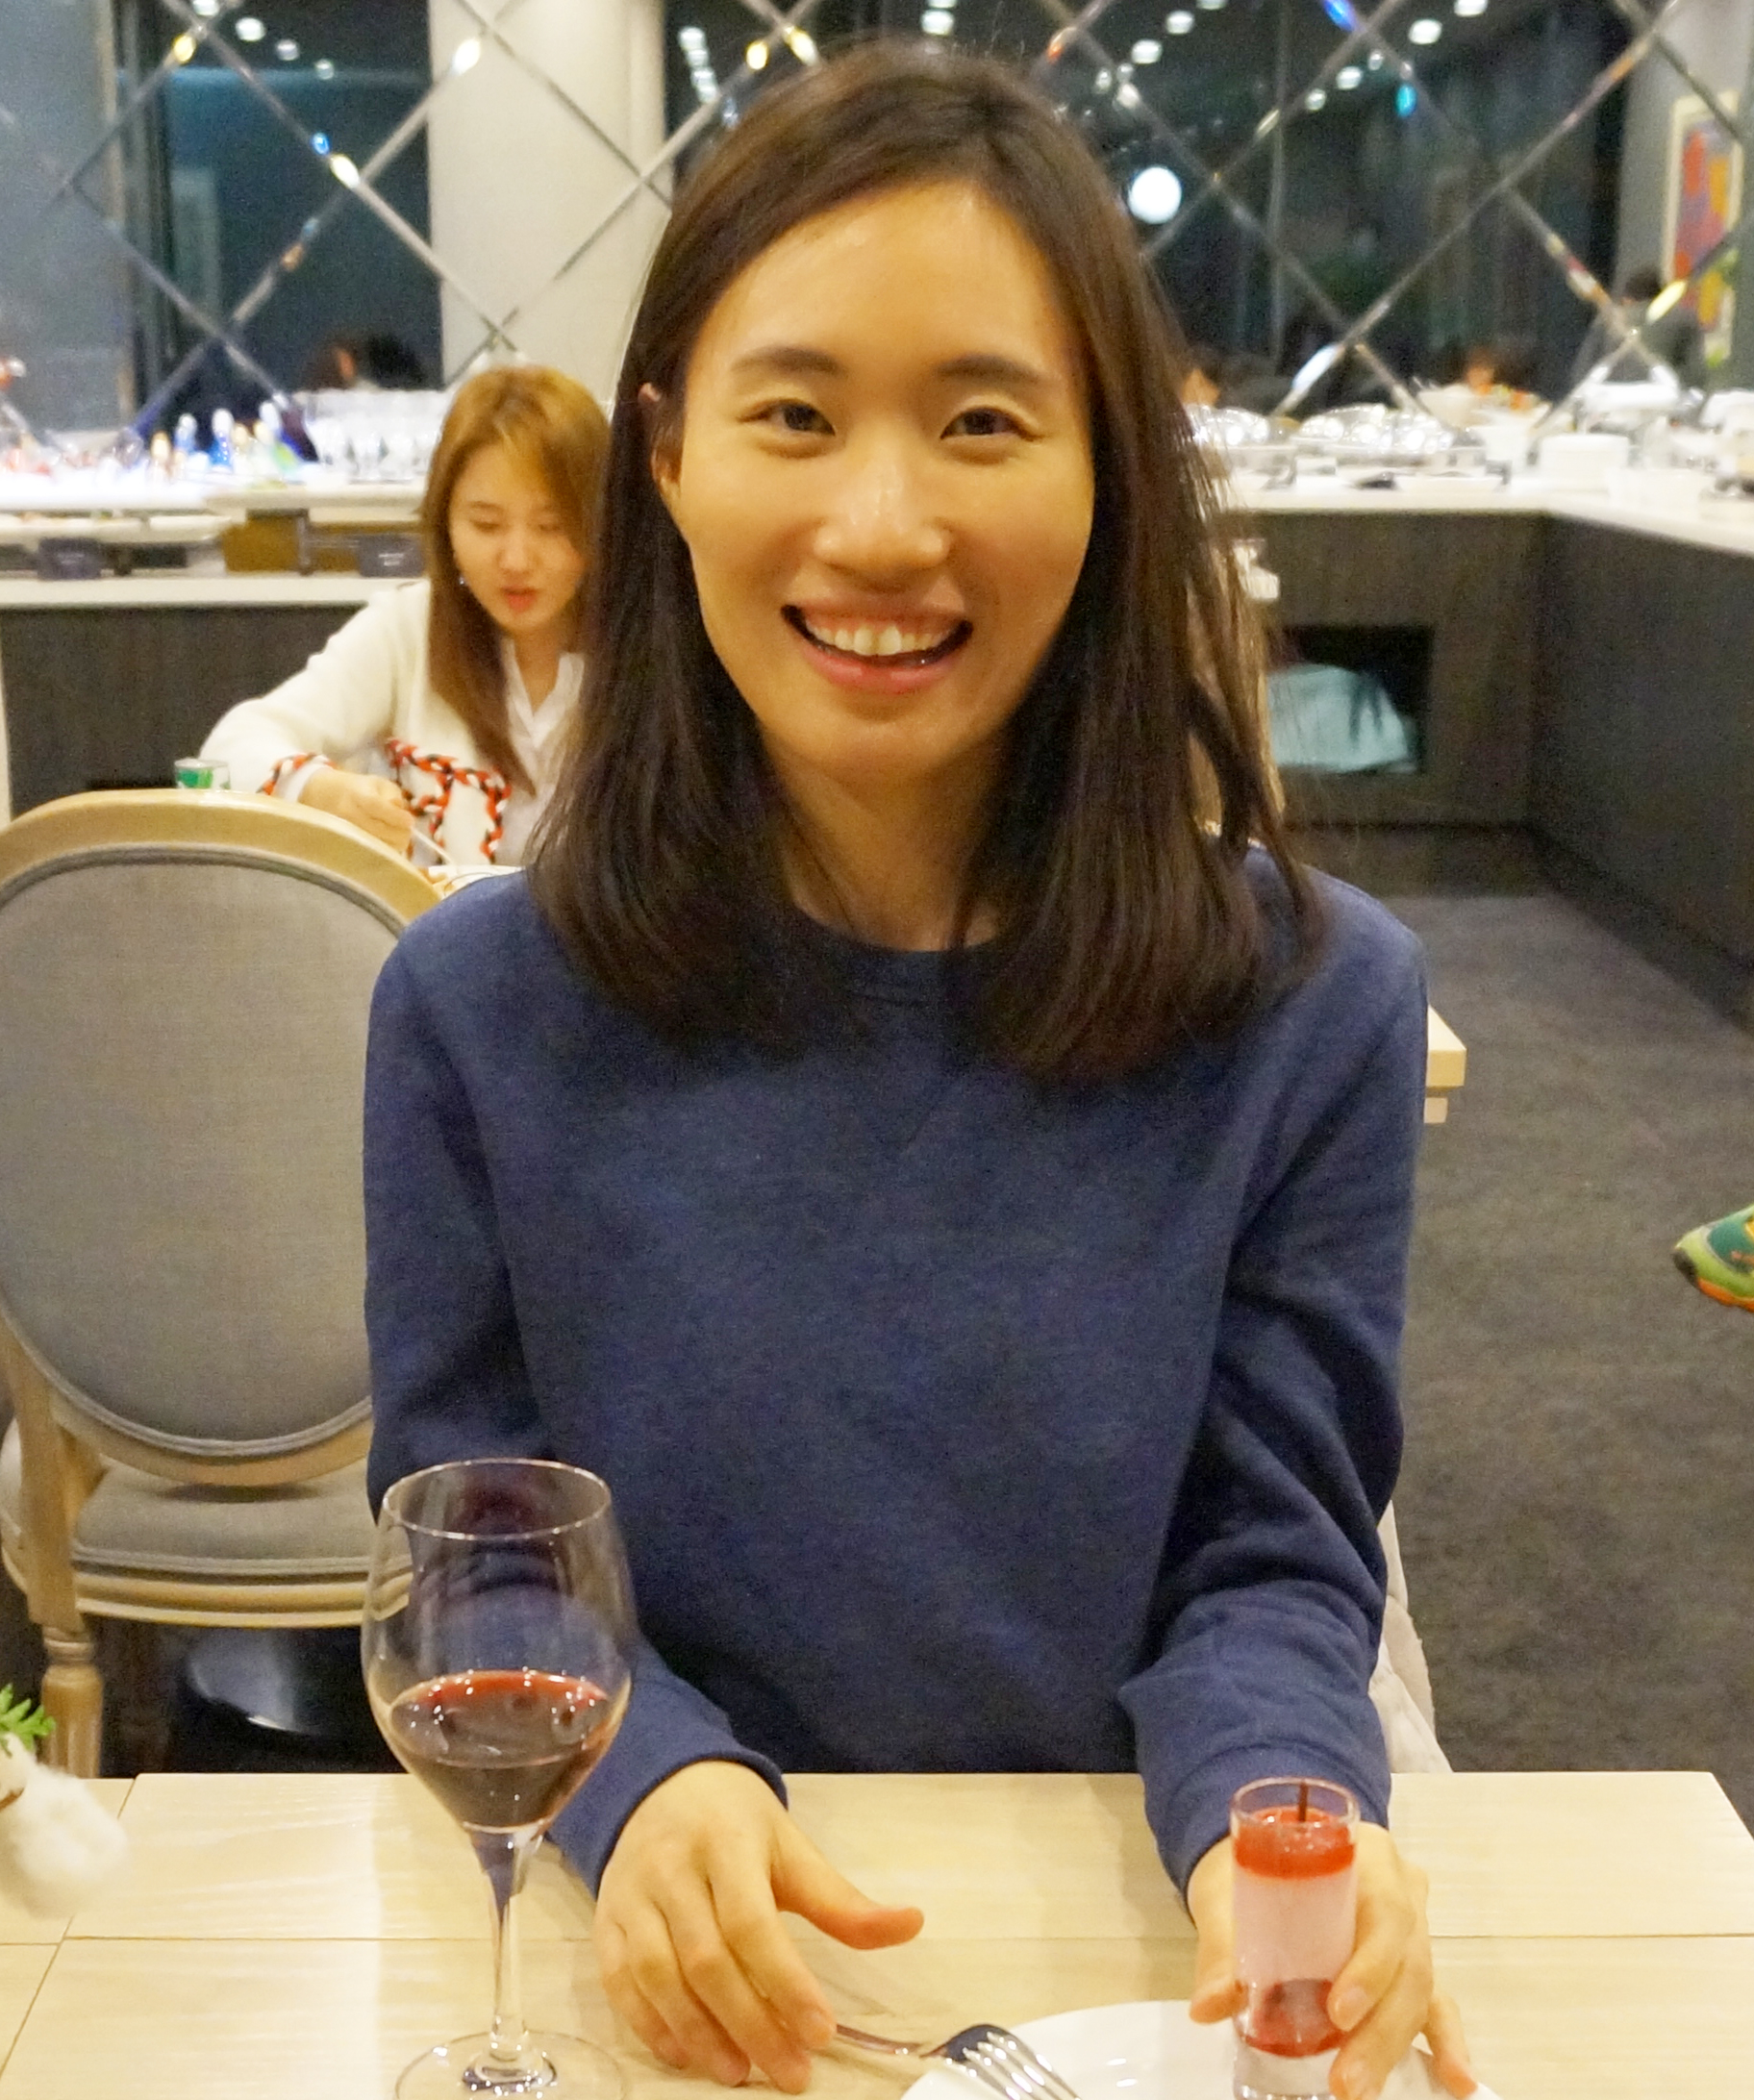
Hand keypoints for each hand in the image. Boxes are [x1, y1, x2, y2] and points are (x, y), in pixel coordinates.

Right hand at [298, 766, 414, 851]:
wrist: (325, 797)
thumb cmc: (359, 790)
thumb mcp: (378, 784)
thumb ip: (393, 796)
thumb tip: (400, 811)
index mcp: (356, 795)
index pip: (376, 806)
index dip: (396, 816)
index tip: (410, 820)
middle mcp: (347, 815)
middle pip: (379, 831)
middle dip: (401, 833)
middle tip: (406, 829)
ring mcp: (344, 833)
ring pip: (377, 847)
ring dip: (394, 844)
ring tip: (396, 835)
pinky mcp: (344, 847)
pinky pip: (371, 856)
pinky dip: (384, 852)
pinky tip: (386, 843)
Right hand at [596, 1761, 924, 2090]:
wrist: (660, 1781)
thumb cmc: (735, 1821)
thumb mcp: (790, 1846)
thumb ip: (840, 1898)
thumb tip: (912, 1925)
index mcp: (725, 1842)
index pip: (751, 1922)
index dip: (784, 1981)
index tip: (820, 2031)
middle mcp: (671, 1867)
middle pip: (706, 1958)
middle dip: (750, 2023)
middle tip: (791, 2072)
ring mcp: (631, 1893)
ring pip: (657, 1975)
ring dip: (698, 2033)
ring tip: (740, 2074)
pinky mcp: (603, 1917)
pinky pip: (618, 1980)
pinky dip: (649, 2024)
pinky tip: (685, 2056)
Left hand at [1186, 1824, 1473, 2099]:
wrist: (1260, 1860)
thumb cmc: (1251, 1871)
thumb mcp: (1229, 1898)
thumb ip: (1223, 1949)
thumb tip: (1208, 2005)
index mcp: (1363, 1853)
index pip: (1384, 1909)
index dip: (1370, 1965)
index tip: (1338, 2012)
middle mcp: (1401, 1888)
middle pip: (1407, 1960)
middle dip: (1380, 2028)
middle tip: (1347, 2080)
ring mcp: (1412, 1928)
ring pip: (1419, 1987)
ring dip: (1391, 2042)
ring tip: (1360, 2087)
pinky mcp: (1409, 1966)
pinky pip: (1436, 2002)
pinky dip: (1445, 2041)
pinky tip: (1456, 2081)